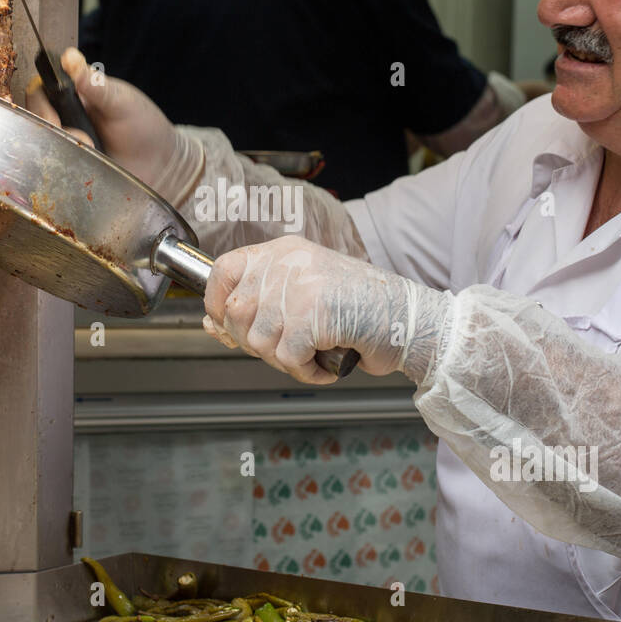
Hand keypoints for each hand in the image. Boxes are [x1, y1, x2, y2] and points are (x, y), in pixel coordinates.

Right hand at [26, 48, 199, 202]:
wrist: (162, 165)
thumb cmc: (143, 126)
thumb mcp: (121, 101)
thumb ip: (95, 83)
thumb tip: (71, 57)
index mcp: (72, 94)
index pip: (39, 91)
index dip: (41, 105)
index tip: (57, 119)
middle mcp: (63, 118)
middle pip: (34, 120)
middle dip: (54, 131)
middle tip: (84, 139)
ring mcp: (65, 144)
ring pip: (41, 146)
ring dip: (62, 150)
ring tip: (92, 151)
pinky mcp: (70, 167)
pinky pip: (53, 168)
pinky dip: (63, 168)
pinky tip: (84, 167)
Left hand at [201, 235, 422, 384]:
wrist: (408, 319)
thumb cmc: (358, 311)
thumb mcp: (301, 296)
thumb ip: (258, 306)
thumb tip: (211, 324)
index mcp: (283, 251)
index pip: (223, 269)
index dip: (216, 303)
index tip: (227, 326)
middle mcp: (289, 262)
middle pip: (236, 311)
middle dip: (255, 343)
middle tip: (289, 348)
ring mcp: (302, 285)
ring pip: (260, 340)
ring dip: (285, 360)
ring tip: (313, 354)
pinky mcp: (316, 313)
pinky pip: (288, 357)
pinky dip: (306, 370)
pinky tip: (325, 362)